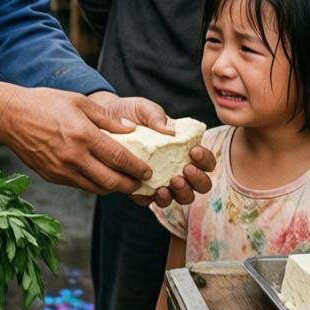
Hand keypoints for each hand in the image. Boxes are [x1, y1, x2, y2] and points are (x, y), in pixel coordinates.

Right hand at [0, 86, 168, 195]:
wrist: (10, 116)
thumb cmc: (45, 103)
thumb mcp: (79, 102)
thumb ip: (106, 118)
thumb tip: (131, 131)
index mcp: (83, 135)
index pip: (118, 158)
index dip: (137, 168)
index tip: (148, 171)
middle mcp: (73, 157)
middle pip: (110, 181)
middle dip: (130, 186)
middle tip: (140, 184)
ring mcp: (61, 170)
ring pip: (95, 188)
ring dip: (112, 188)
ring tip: (123, 183)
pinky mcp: (52, 176)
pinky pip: (79, 185)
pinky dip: (93, 184)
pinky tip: (100, 177)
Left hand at [88, 93, 214, 206]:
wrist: (103, 121)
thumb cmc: (130, 114)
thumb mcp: (144, 108)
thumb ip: (157, 115)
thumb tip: (170, 131)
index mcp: (184, 150)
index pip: (206, 161)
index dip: (205, 159)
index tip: (194, 151)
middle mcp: (177, 168)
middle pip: (201, 185)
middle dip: (197, 180)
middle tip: (186, 169)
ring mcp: (160, 181)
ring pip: (181, 197)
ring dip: (181, 192)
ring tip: (172, 181)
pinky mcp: (140, 190)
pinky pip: (152, 201)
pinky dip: (156, 199)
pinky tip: (155, 191)